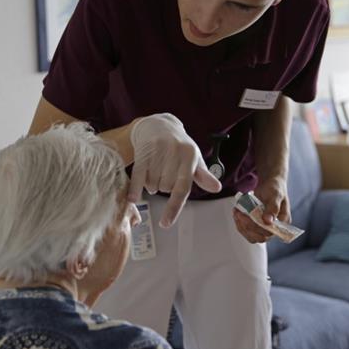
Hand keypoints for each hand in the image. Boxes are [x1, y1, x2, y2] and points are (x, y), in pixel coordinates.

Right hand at [128, 113, 221, 227]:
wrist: (159, 125)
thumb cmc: (180, 147)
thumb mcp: (194, 159)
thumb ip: (203, 176)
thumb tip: (217, 188)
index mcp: (190, 155)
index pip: (183, 187)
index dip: (174, 207)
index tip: (166, 223)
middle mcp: (174, 151)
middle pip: (166, 188)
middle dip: (164, 187)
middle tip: (165, 175)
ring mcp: (157, 150)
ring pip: (152, 185)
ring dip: (152, 185)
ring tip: (155, 172)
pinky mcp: (142, 151)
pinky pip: (137, 176)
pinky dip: (135, 189)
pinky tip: (132, 198)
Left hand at [233, 177, 290, 243]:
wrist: (269, 185)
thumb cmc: (275, 188)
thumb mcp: (275, 194)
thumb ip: (273, 207)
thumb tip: (268, 221)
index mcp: (283, 222)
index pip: (270, 231)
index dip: (258, 226)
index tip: (248, 214)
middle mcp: (275, 228)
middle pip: (261, 237)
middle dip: (248, 227)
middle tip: (239, 214)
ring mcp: (265, 228)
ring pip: (252, 237)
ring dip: (242, 227)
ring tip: (236, 212)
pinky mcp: (256, 226)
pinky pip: (247, 231)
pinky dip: (240, 224)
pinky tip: (237, 214)